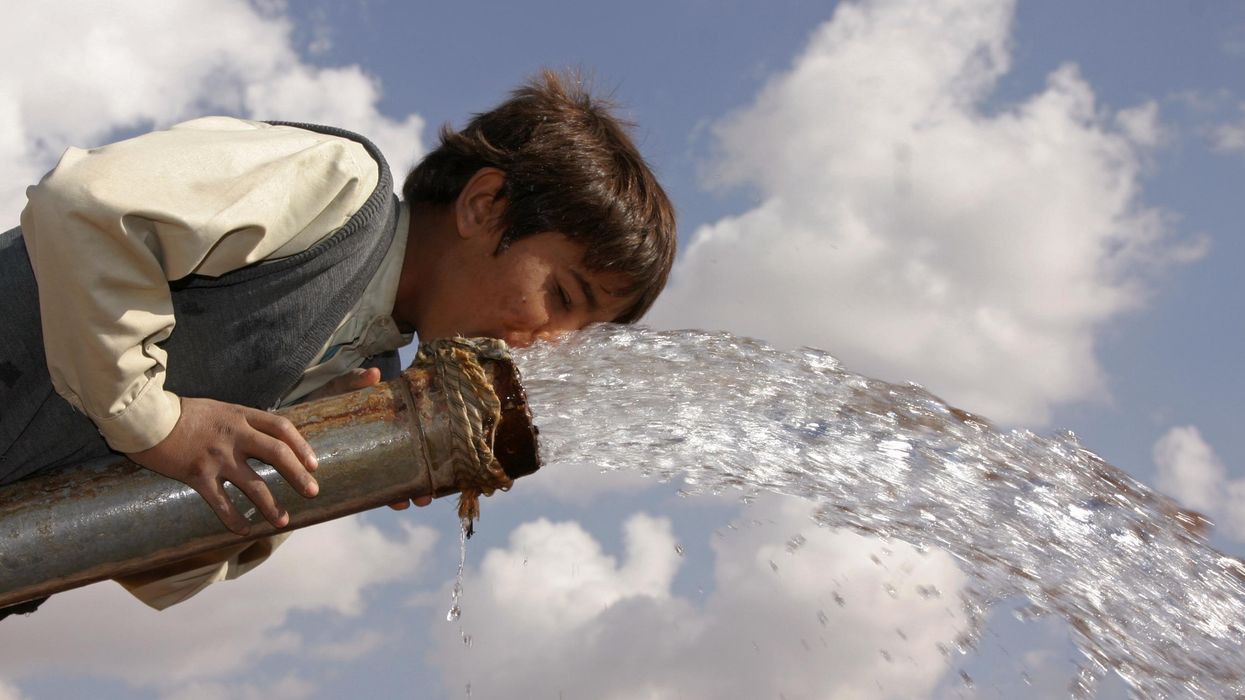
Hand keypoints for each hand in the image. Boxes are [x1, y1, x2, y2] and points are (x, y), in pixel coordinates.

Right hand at [127, 397, 319, 534]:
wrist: (144, 417)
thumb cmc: (179, 413)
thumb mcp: (217, 408)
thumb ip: (239, 422)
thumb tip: (261, 437)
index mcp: (240, 416)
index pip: (281, 428)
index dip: (301, 446)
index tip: (313, 463)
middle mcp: (234, 435)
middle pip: (277, 454)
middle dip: (298, 475)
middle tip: (313, 491)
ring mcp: (217, 456)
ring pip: (254, 484)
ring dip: (271, 505)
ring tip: (283, 520)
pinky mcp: (197, 474)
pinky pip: (221, 503)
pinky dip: (234, 519)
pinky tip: (244, 530)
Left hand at [308, 367, 431, 510]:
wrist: (285, 426)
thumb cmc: (318, 405)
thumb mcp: (336, 391)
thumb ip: (352, 382)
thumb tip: (375, 374)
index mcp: (384, 427)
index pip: (412, 442)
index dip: (427, 456)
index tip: (437, 468)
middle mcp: (380, 447)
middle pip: (408, 467)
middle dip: (421, 484)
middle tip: (426, 497)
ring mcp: (364, 464)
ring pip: (392, 483)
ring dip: (404, 494)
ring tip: (408, 502)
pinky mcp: (346, 477)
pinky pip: (366, 493)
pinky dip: (376, 499)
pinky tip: (389, 503)